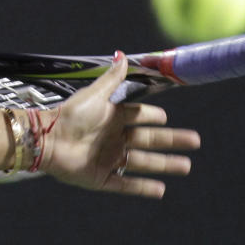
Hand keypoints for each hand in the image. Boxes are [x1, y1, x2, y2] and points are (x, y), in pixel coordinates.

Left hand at [41, 51, 200, 197]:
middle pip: (149, 140)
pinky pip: (126, 184)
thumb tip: (122, 54)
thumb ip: (112, 79)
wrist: (49, 140)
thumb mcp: (95, 95)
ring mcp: (109, 159)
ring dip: (164, 165)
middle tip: (195, 142)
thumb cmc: (70, 115)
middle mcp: (113, 138)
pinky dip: (143, 188)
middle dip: (172, 141)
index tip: (167, 118)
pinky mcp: (101, 178)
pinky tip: (161, 189)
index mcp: (112, 117)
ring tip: (186, 166)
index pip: (139, 116)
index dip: (153, 117)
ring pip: (142, 163)